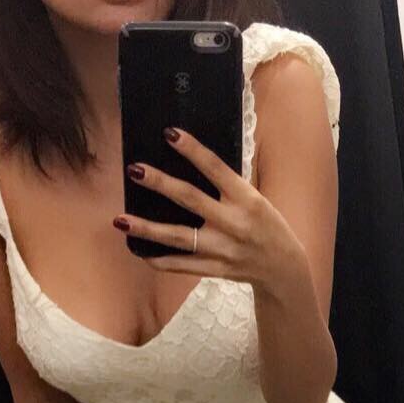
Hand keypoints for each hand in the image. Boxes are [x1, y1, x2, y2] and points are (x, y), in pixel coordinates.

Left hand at [114, 126, 301, 293]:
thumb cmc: (267, 225)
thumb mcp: (256, 199)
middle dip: (160, 183)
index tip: (169, 134)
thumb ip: (227, 186)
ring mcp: (223, 249)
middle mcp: (233, 223)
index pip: (215, 169)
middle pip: (190, 199)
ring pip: (179, 236)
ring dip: (147, 228)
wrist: (282, 268)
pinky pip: (182, 266)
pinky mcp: (215, 269)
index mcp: (247, 199)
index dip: (192, 150)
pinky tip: (140, 251)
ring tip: (121, 219)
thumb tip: (190, 163)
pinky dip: (160, 260)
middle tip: (134, 170)